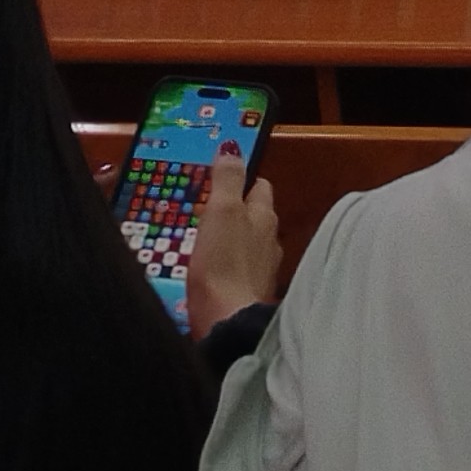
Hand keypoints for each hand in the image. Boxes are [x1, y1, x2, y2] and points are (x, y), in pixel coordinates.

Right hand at [183, 147, 283, 334]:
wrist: (227, 323)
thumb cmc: (223, 264)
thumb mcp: (222, 212)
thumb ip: (228, 180)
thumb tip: (233, 148)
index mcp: (265, 217)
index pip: (259, 186)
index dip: (242, 179)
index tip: (222, 177)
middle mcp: (269, 241)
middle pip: (254, 216)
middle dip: (234, 211)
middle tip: (204, 209)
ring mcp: (261, 269)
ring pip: (246, 244)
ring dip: (228, 240)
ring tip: (201, 240)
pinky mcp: (248, 294)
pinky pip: (236, 270)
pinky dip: (224, 266)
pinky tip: (207, 272)